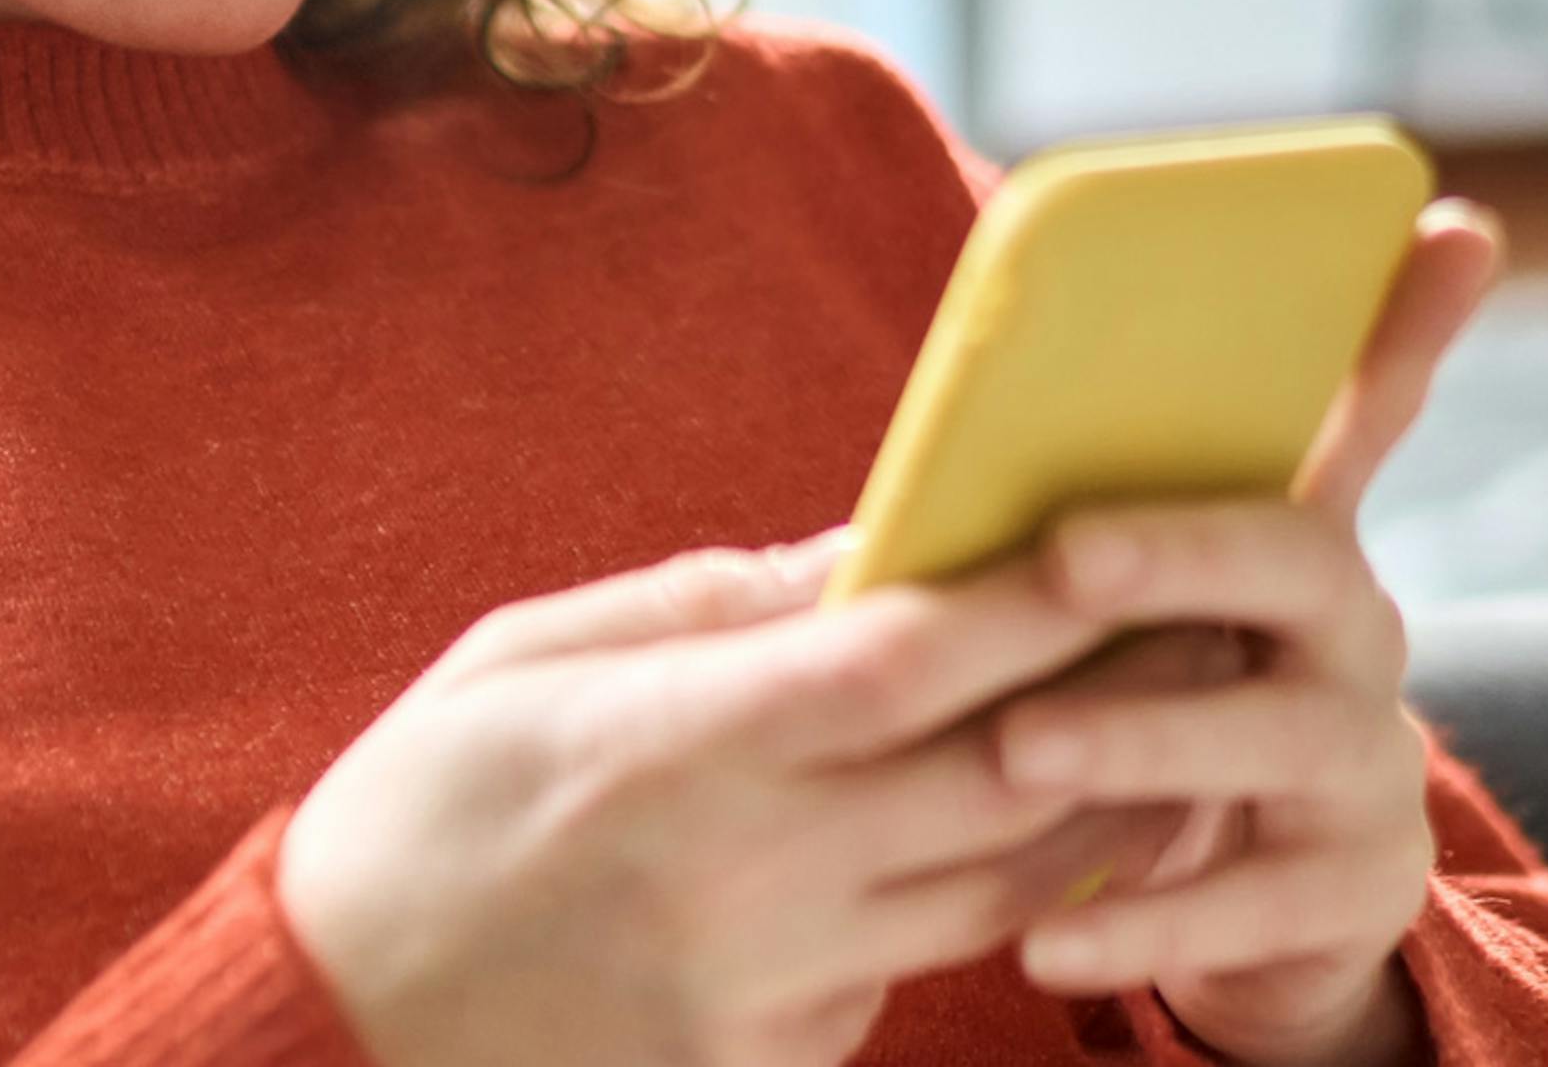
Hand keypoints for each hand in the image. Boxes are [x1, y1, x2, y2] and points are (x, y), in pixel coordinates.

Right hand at [278, 532, 1194, 1066]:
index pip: (905, 663)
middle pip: (998, 779)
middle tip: (1210, 617)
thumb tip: (845, 552)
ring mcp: (773, 987)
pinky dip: (990, 904)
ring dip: (1104, 807)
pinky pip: (919, 970)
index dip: (1027, 600)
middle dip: (1120, 695)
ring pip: (1000, 892)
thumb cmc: (412, 817)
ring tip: (1181, 726)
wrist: (337, 1030)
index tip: (1110, 533)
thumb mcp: (514, 663)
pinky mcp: (778, 1065)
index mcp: (675, 748)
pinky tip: (1029, 845)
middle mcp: (748, 873)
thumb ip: (691, 605)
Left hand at [992, 199, 1504, 1066]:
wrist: (1254, 904)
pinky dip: (1138, 918)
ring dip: (1136, 736)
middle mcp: (1356, 634)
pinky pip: (1246, 904)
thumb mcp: (1145, 592)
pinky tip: (1044, 939)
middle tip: (1062, 555)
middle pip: (1296, 561)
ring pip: (1268, 736)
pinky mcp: (1353, 891)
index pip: (1355, 412)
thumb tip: (1092, 367)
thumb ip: (1118, 491)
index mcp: (1295, 537)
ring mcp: (1366, 763)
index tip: (1448, 225)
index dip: (1403, 325)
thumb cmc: (1165, 695)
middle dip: (1177, 549)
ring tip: (1017, 751)